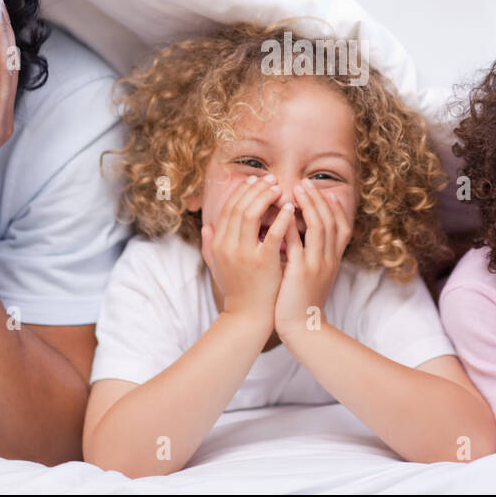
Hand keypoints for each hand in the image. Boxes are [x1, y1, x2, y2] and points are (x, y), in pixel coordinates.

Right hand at [201, 174, 290, 327]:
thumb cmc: (236, 290)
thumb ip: (208, 246)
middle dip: (256, 189)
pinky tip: (290, 208)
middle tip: (271, 179)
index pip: (228, 208)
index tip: (254, 180)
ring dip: (266, 197)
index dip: (241, 191)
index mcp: (218, 244)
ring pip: (251, 214)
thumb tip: (205, 225)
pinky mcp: (263, 262)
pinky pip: (272, 233)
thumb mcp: (216, 267)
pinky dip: (281, 218)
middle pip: (239, 207)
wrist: (247, 317)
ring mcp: (244, 254)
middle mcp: (227, 246)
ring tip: (279, 188)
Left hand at [275, 180, 352, 338]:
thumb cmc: (303, 300)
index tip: (327, 192)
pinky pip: (297, 243)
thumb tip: (305, 234)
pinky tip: (283, 213)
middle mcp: (329, 260)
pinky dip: (291, 226)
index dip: (336, 209)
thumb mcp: (315, 275)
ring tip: (297, 189)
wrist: (303, 328)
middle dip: (319, 199)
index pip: (342, 227)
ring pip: (319, 227)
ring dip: (309, 205)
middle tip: (306, 183)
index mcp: (333, 260)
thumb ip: (313, 254)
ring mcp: (317, 265)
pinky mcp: (300, 272)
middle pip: (331, 221)